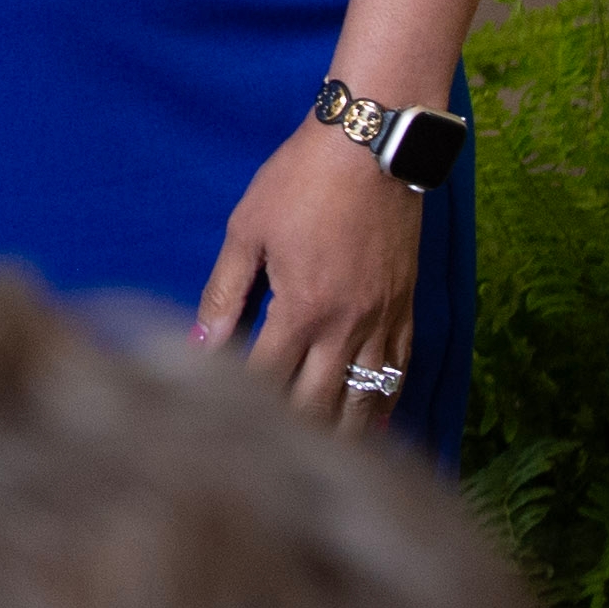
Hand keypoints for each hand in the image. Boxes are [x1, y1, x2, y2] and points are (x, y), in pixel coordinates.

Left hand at [193, 117, 424, 430]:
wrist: (372, 146)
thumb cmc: (300, 180)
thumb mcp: (247, 229)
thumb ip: (225, 292)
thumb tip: (201, 343)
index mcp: (302, 309)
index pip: (267, 378)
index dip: (245, 407)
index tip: (223, 429)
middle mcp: (347, 326)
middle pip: (320, 403)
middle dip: (293, 433)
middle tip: (268, 456)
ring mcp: (383, 321)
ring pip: (365, 399)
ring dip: (342, 434)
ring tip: (322, 461)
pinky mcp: (406, 309)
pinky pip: (399, 373)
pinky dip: (385, 405)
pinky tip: (373, 426)